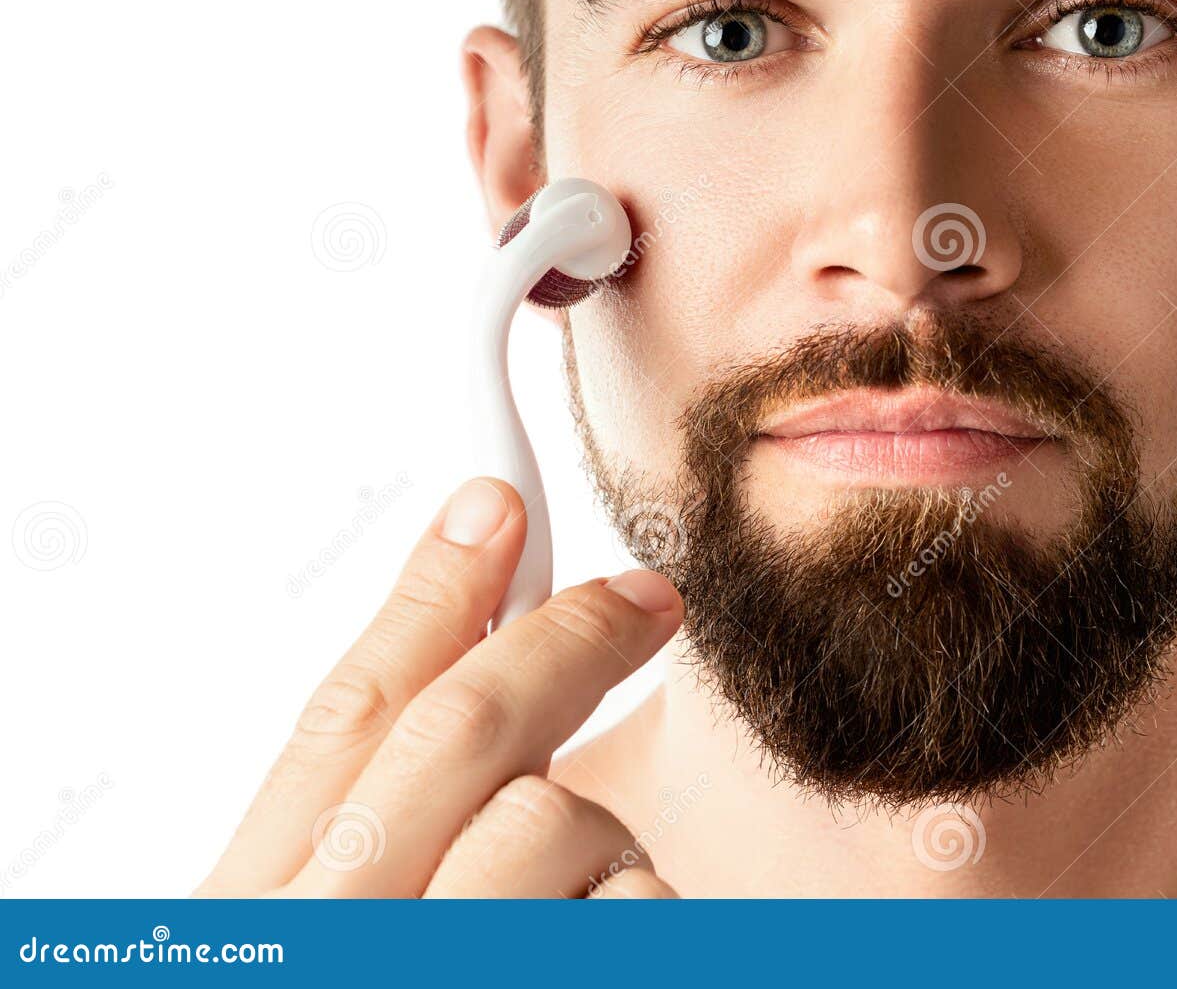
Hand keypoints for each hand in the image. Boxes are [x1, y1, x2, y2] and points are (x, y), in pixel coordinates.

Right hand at [199, 477, 681, 897]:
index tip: (495, 507)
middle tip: (646, 599)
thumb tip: (481, 659)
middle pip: (459, 728)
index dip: (431, 595)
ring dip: (598, 840)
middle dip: (565, 643)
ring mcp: (444, 964)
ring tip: (575, 901)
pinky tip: (602, 937)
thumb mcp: (326, 929)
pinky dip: (640, 910)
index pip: (346, 714)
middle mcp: (335, 941)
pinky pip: (637, 907)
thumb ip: (378, 819)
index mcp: (259, 916)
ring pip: (556, 818)